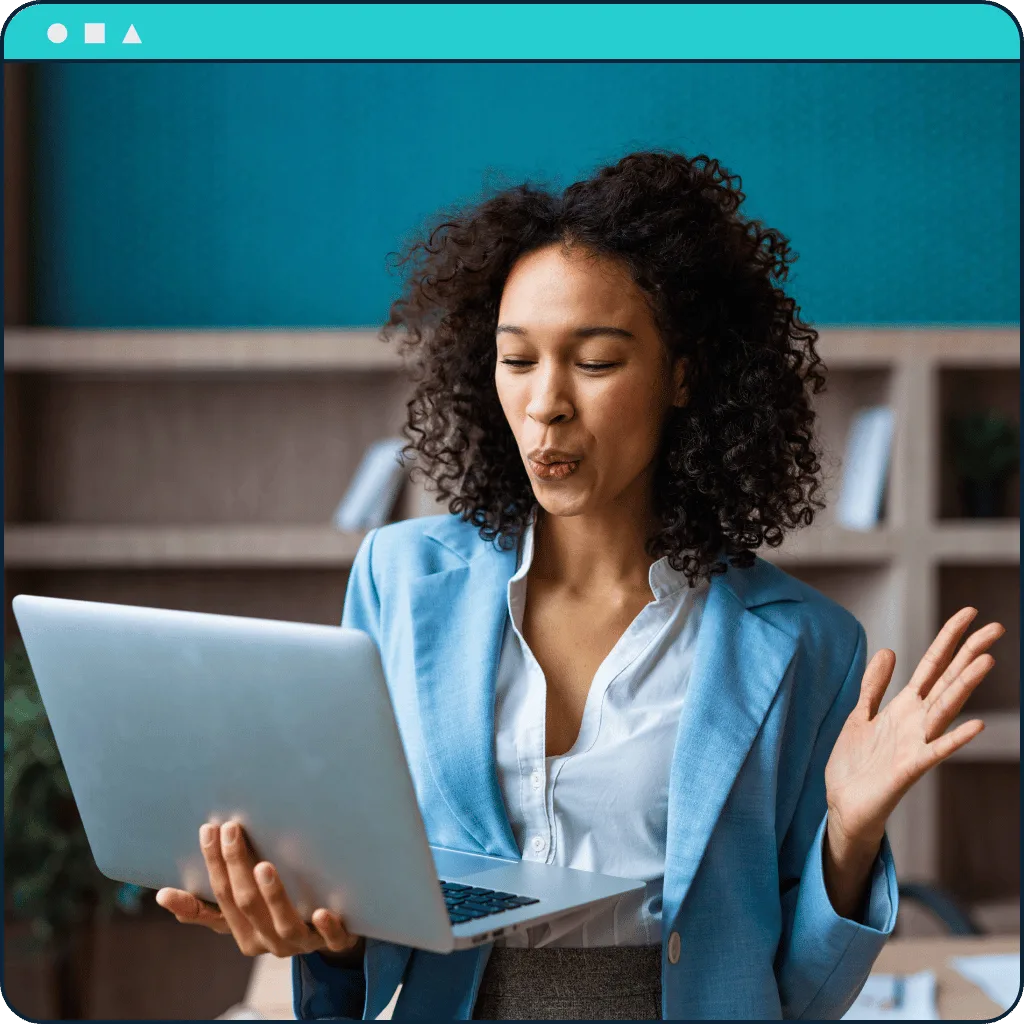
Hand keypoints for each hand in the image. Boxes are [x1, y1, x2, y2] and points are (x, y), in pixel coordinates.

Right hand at [155, 820, 362, 959]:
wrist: (333, 936)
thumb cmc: (277, 919)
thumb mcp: (242, 916)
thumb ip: (205, 909)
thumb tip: (162, 896)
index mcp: (246, 934)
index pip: (223, 897)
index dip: (214, 865)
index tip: (209, 829)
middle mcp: (271, 941)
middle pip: (248, 905)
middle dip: (237, 867)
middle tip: (232, 829)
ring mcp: (304, 942)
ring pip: (285, 925)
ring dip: (274, 896)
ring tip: (265, 866)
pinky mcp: (336, 940)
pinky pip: (332, 940)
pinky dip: (327, 928)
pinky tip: (322, 912)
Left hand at [824, 607, 1004, 847]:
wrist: (844, 804)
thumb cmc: (856, 764)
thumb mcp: (861, 714)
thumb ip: (875, 685)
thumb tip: (890, 650)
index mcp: (904, 706)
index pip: (933, 665)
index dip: (949, 638)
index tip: (970, 612)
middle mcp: (916, 721)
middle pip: (948, 680)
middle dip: (969, 653)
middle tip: (997, 628)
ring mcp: (916, 743)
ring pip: (945, 708)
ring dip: (965, 685)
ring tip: (987, 660)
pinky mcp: (910, 768)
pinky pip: (936, 751)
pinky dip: (955, 738)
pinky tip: (977, 725)